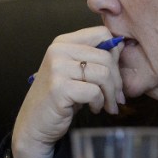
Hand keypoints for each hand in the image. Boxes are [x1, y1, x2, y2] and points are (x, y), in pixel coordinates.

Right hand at [11, 27, 124, 157]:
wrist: (34, 123)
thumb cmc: (59, 98)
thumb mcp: (75, 72)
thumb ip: (94, 58)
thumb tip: (123, 45)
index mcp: (63, 42)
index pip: (101, 33)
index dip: (115, 53)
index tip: (115, 72)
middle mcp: (58, 51)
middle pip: (106, 57)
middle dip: (117, 80)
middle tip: (117, 97)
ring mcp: (57, 68)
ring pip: (103, 74)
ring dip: (110, 94)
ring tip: (107, 105)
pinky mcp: (59, 88)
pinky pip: (94, 92)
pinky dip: (99, 103)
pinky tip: (94, 108)